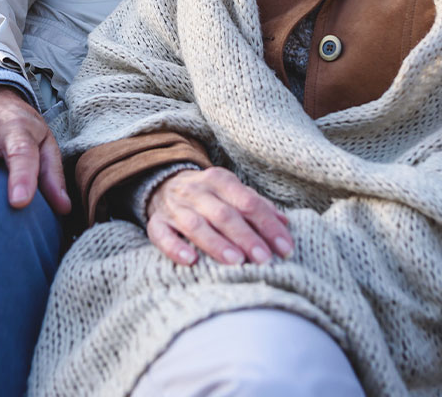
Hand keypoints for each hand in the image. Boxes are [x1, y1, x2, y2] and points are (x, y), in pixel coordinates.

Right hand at [146, 167, 292, 266]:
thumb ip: (257, 206)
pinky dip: (175, 248)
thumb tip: (285, 223)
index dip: (268, 225)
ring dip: (217, 244)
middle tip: (265, 259)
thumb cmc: (208, 195)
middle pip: (225, 214)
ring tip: (237, 262)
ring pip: (196, 225)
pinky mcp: (156, 223)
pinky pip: (162, 235)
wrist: (163, 183)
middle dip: (247, 237)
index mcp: (221, 180)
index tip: (285, 248)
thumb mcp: (232, 192)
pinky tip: (190, 261)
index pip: (248, 202)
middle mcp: (198, 191)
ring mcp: (175, 207)